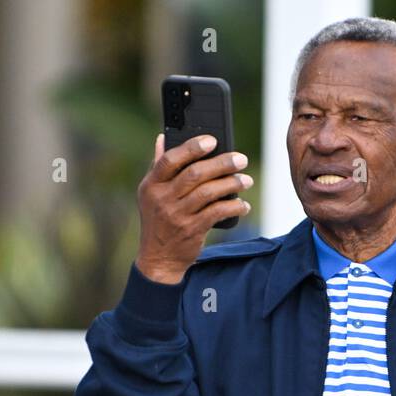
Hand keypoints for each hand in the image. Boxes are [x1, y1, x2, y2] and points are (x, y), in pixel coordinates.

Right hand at [134, 132, 253, 284]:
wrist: (158, 259)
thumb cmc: (158, 221)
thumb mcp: (150, 194)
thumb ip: (158, 167)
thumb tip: (163, 137)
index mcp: (152, 185)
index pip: (170, 160)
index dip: (192, 147)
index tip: (212, 140)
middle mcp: (163, 198)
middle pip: (195, 174)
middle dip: (221, 164)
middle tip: (241, 159)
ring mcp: (177, 215)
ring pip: (209, 192)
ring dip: (231, 184)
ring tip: (245, 181)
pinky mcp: (192, 230)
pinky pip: (217, 213)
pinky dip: (233, 207)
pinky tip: (243, 205)